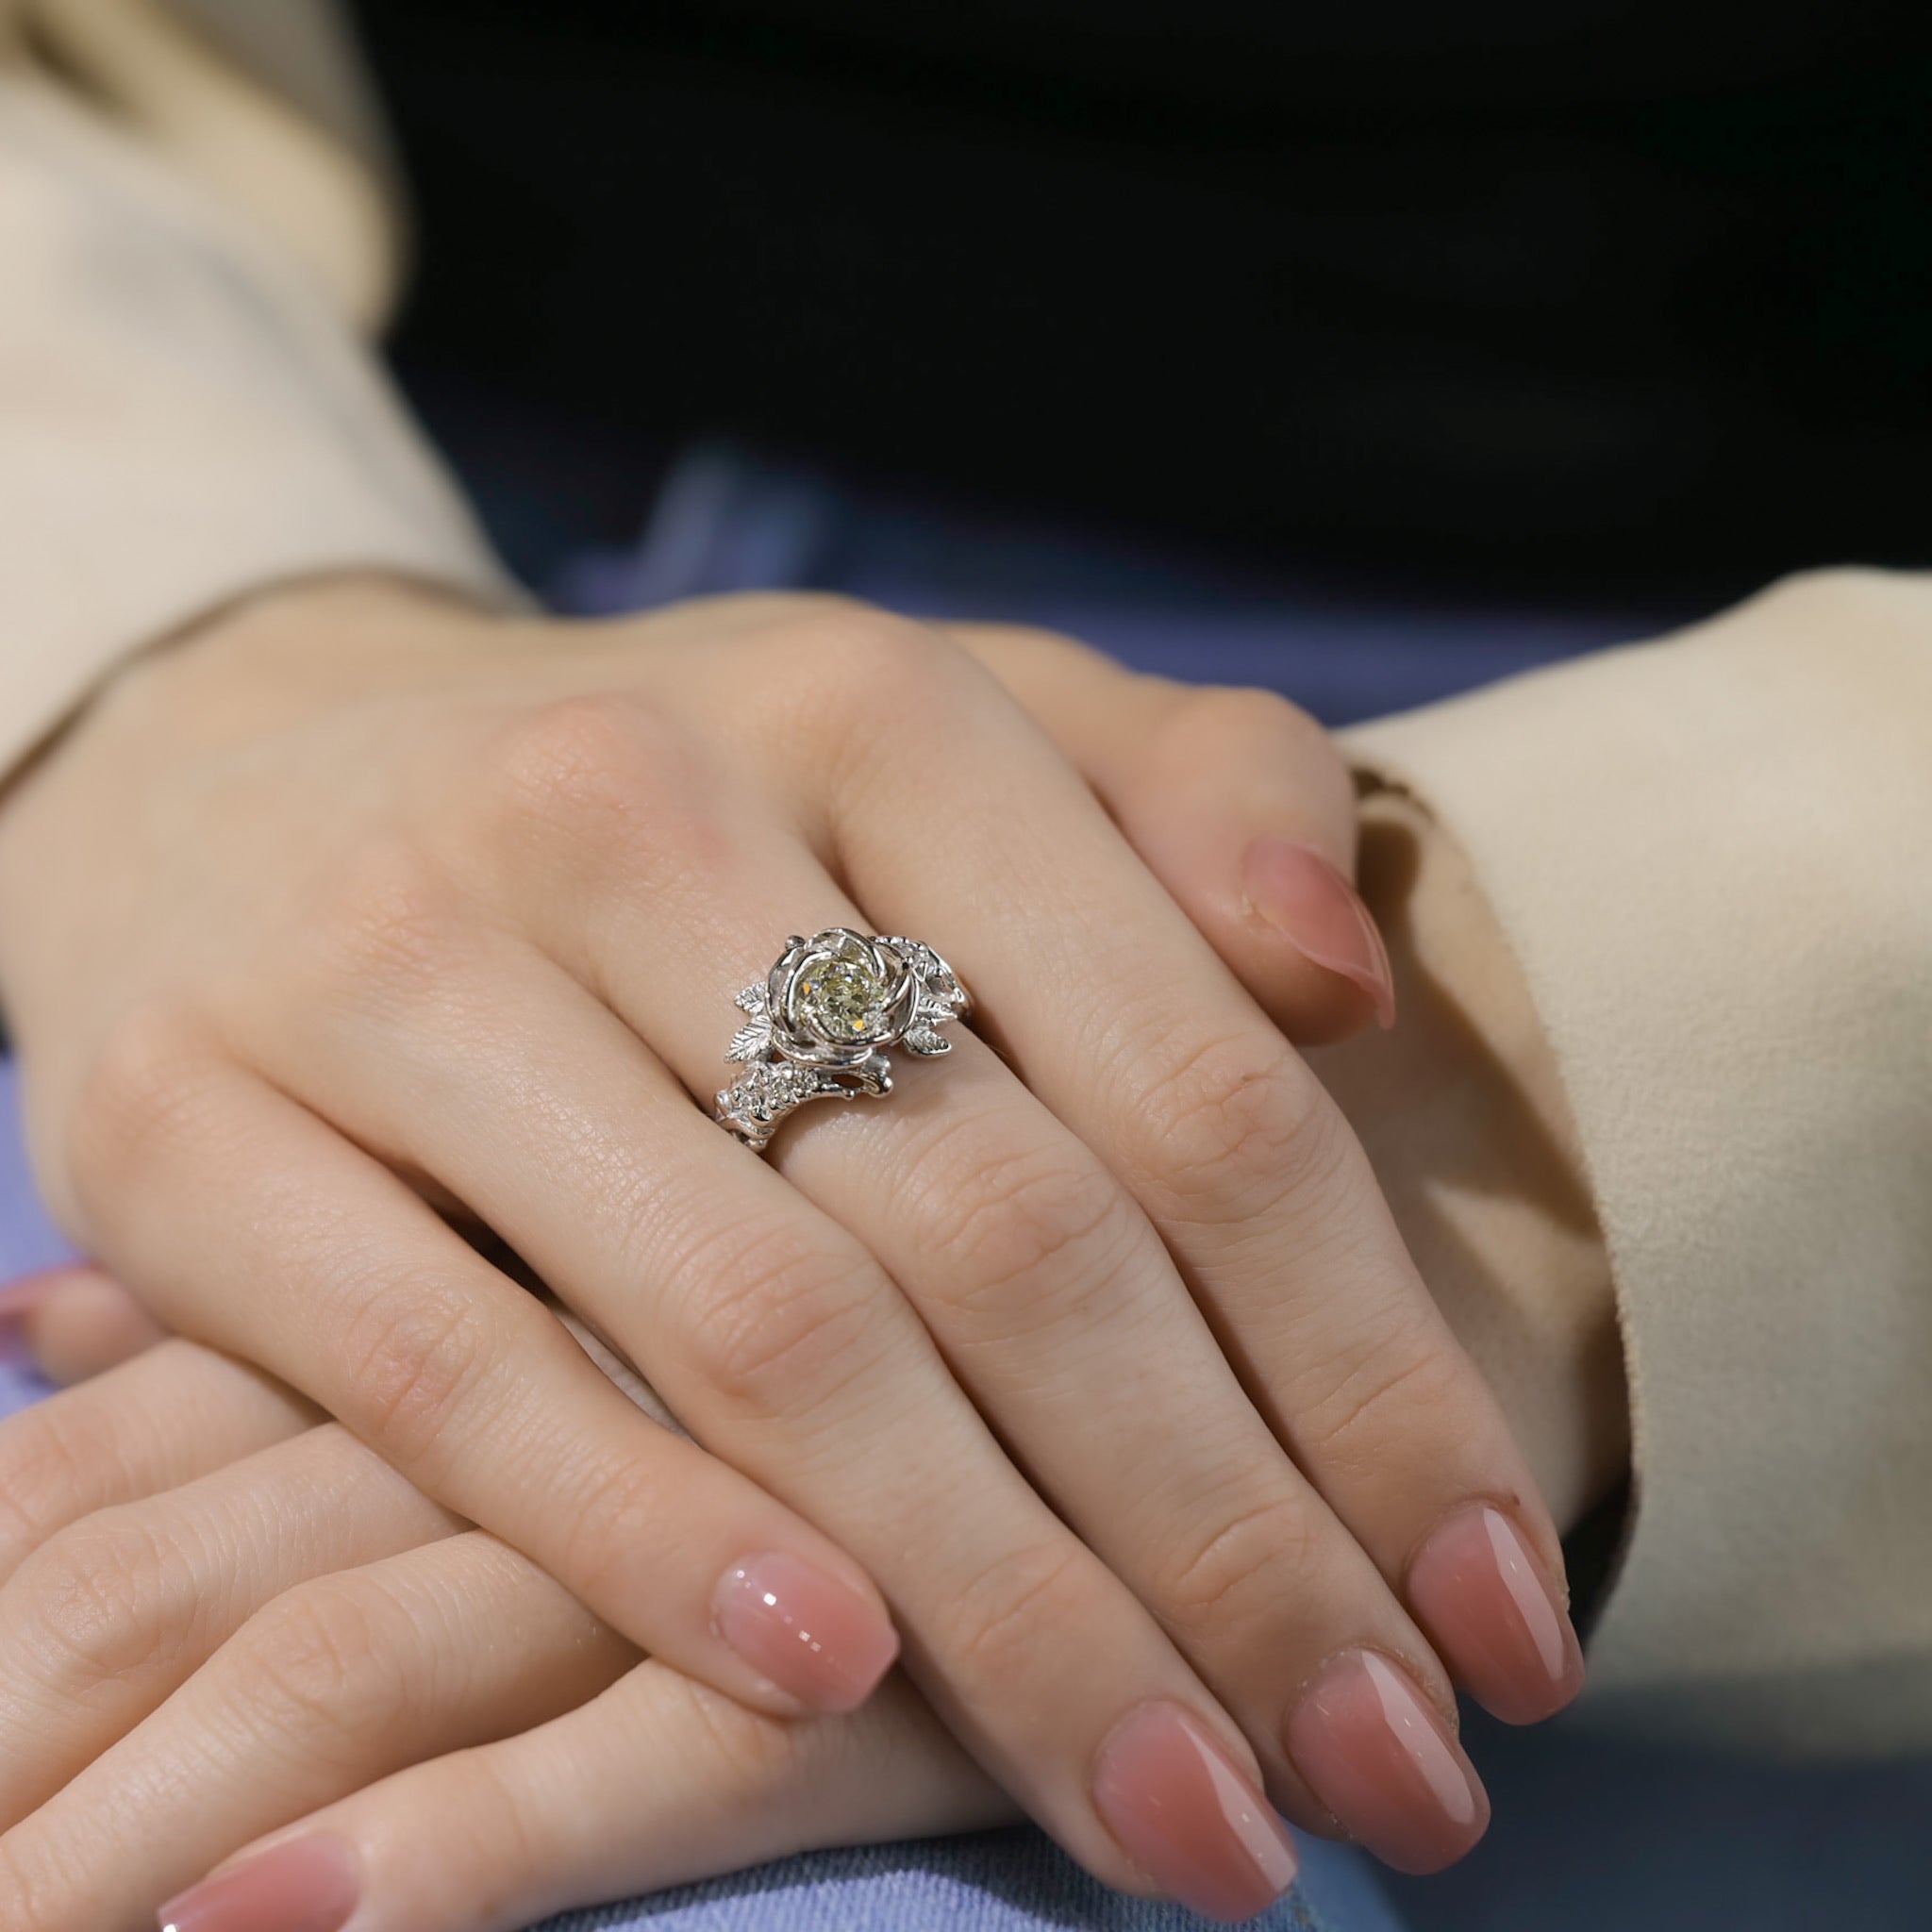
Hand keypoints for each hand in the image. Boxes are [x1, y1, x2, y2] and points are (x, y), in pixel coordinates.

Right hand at [0, 579, 1577, 1910]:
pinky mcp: (194, 1122)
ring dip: (1006, 1610)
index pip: (1197, 1083)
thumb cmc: (689, 796)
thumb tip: (1350, 977)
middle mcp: (645, 807)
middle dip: (1234, 1547)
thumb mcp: (948, 737)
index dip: (1375, 1371)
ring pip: (763, 1328)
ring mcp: (401, 959)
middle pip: (1010, 1232)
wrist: (265, 764)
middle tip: (1393, 1779)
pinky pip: (450, 1371)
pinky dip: (651, 1545)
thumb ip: (1182, 801)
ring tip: (1186, 1814)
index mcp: (877, 712)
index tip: (1505, 1614)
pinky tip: (833, 1690)